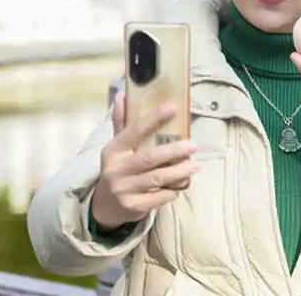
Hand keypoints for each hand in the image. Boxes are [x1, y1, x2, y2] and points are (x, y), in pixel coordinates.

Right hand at [90, 93, 199, 229]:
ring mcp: (124, 189)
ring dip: (180, 172)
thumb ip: (121, 122)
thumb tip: (122, 94)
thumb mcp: (116, 147)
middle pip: (150, 157)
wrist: (104, 206)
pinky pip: (160, 197)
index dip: (153, 119)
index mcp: (113, 150)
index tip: (172, 109)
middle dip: (174, 151)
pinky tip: (183, 184)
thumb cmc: (118, 169)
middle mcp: (117, 169)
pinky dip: (174, 190)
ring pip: (158, 178)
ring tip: (196, 166)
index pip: (134, 131)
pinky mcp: (133, 206)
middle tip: (193, 145)